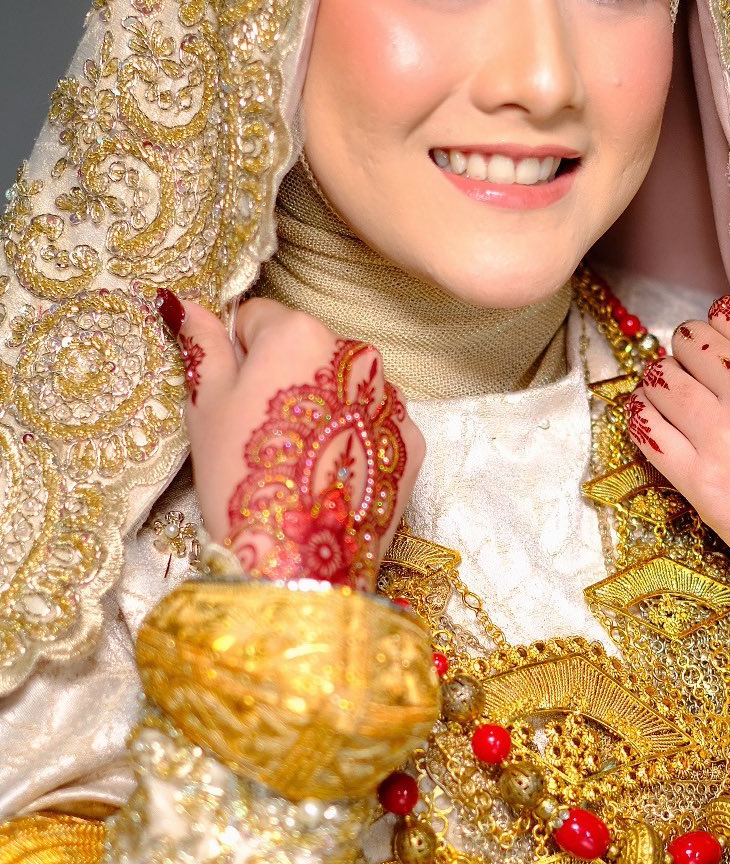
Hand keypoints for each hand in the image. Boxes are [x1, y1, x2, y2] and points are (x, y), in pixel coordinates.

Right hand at [157, 291, 423, 586]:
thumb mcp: (206, 406)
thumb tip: (184, 301)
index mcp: (298, 333)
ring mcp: (391, 399)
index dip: (239, 357)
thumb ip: (202, 344)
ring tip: (302, 462)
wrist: (297, 561)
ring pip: (346, 387)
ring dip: (326, 407)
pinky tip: (333, 476)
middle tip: (266, 437)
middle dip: (287, 380)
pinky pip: (377, 425)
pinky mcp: (412, 442)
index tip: (234, 399)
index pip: (258, 320)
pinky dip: (357, 441)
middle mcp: (356, 353)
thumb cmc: (240, 476)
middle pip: (309, 351)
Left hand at [626, 293, 729, 647]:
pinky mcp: (698, 480)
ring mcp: (720, 434)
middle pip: (687, 339)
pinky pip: (644, 426)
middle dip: (688, 352)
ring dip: (662, 383)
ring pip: (658, 376)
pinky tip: (654, 422)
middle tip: (697, 376)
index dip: (721, 324)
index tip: (723, 345)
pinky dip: (641, 416)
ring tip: (674, 400)